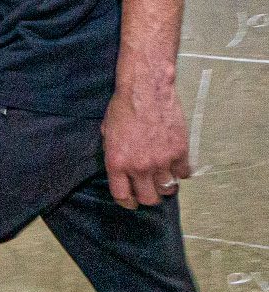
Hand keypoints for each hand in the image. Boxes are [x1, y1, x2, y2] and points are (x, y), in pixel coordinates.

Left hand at [101, 85, 190, 207]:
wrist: (145, 90)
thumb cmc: (122, 107)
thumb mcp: (107, 133)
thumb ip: (113, 154)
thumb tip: (120, 169)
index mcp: (117, 163)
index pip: (122, 196)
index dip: (127, 201)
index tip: (131, 200)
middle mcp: (139, 167)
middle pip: (148, 198)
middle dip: (147, 196)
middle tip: (148, 189)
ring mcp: (161, 161)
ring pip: (168, 190)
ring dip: (165, 186)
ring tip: (162, 178)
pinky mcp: (179, 152)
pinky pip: (184, 174)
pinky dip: (180, 172)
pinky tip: (175, 165)